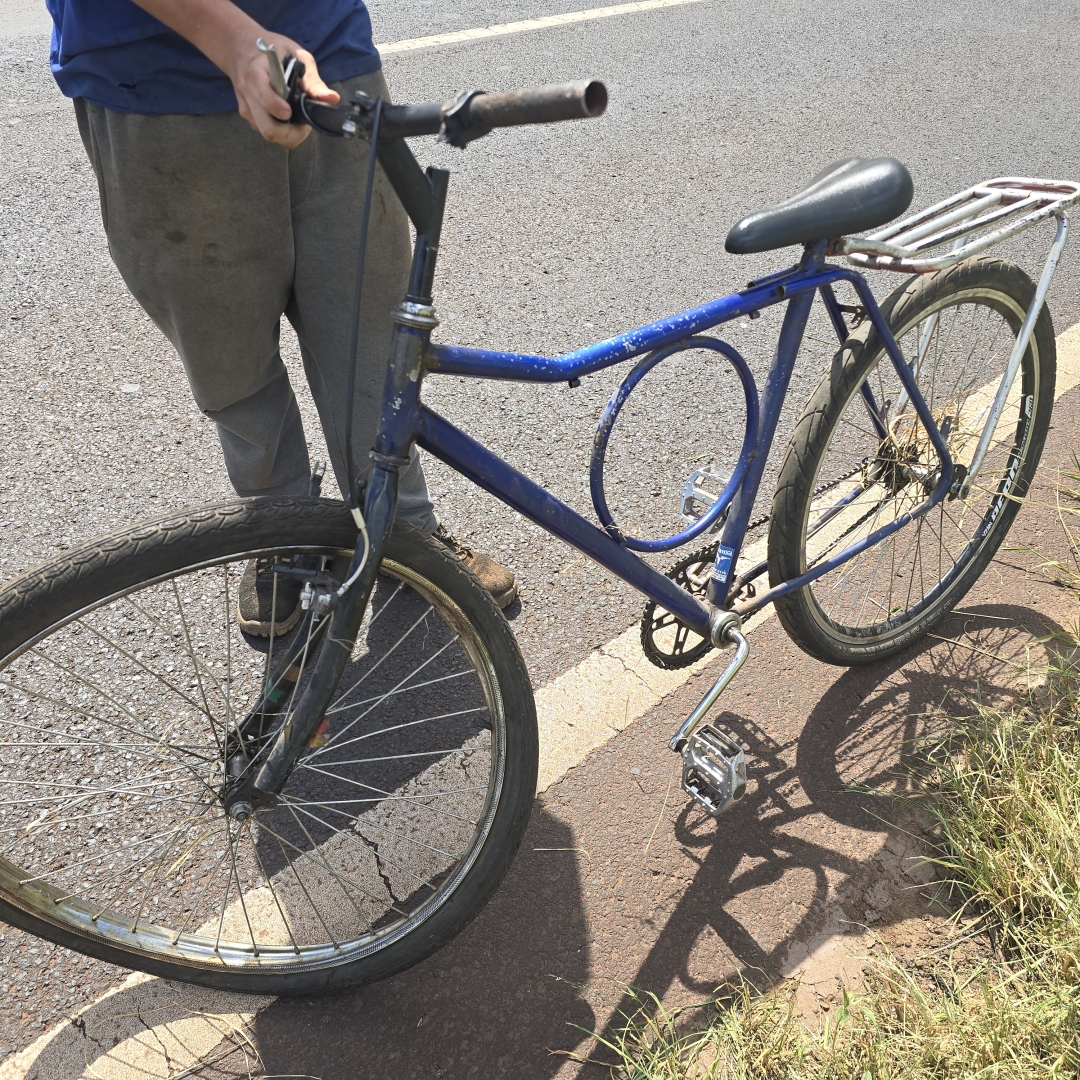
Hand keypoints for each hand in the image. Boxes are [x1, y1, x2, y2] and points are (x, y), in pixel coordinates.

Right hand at [228, 33, 338, 148]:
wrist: (242, 48)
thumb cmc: (274, 50)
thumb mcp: (297, 56)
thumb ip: (313, 80)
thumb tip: (332, 99)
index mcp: (256, 73)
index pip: (264, 98)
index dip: (278, 109)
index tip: (290, 113)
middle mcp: (248, 93)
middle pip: (268, 129)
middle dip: (291, 133)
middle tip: (304, 124)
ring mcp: (246, 107)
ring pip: (268, 135)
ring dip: (288, 134)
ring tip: (298, 119)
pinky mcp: (248, 116)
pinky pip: (266, 132)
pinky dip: (281, 132)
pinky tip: (289, 119)